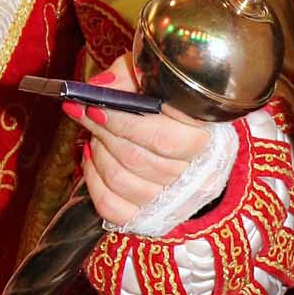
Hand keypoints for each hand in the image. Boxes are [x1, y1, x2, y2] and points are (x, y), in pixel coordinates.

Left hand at [66, 54, 211, 226]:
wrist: (187, 142)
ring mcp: (174, 200)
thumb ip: (130, 77)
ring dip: (98, 153)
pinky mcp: (151, 217)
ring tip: (96, 134)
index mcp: (206, 136)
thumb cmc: (168, 105)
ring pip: (121, 180)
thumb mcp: (155, 79)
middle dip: (103, 132)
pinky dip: (93, 180)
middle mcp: (197, 173)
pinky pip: (111, 205)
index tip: (93, 104)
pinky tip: (93, 158)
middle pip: (136, 158)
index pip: (162, 136)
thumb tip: (99, 88)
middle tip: (87, 112)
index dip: (122, 120)